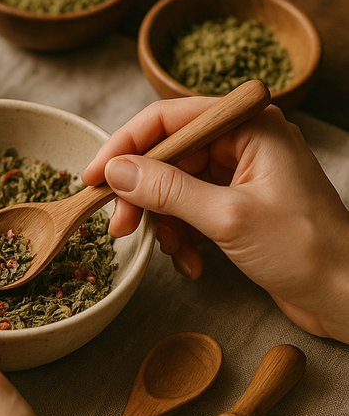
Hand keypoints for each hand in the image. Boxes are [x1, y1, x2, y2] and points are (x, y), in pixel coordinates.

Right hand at [82, 97, 348, 342]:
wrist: (346, 296)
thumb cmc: (306, 250)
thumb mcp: (228, 217)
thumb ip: (167, 190)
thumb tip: (116, 171)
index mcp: (249, 125)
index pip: (168, 119)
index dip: (124, 146)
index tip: (93, 177)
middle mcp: (242, 142)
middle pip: (166, 155)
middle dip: (142, 195)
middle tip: (120, 226)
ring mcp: (238, 174)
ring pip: (172, 186)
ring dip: (162, 222)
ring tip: (170, 252)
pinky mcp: (234, 203)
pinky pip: (188, 210)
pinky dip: (181, 237)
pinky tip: (191, 263)